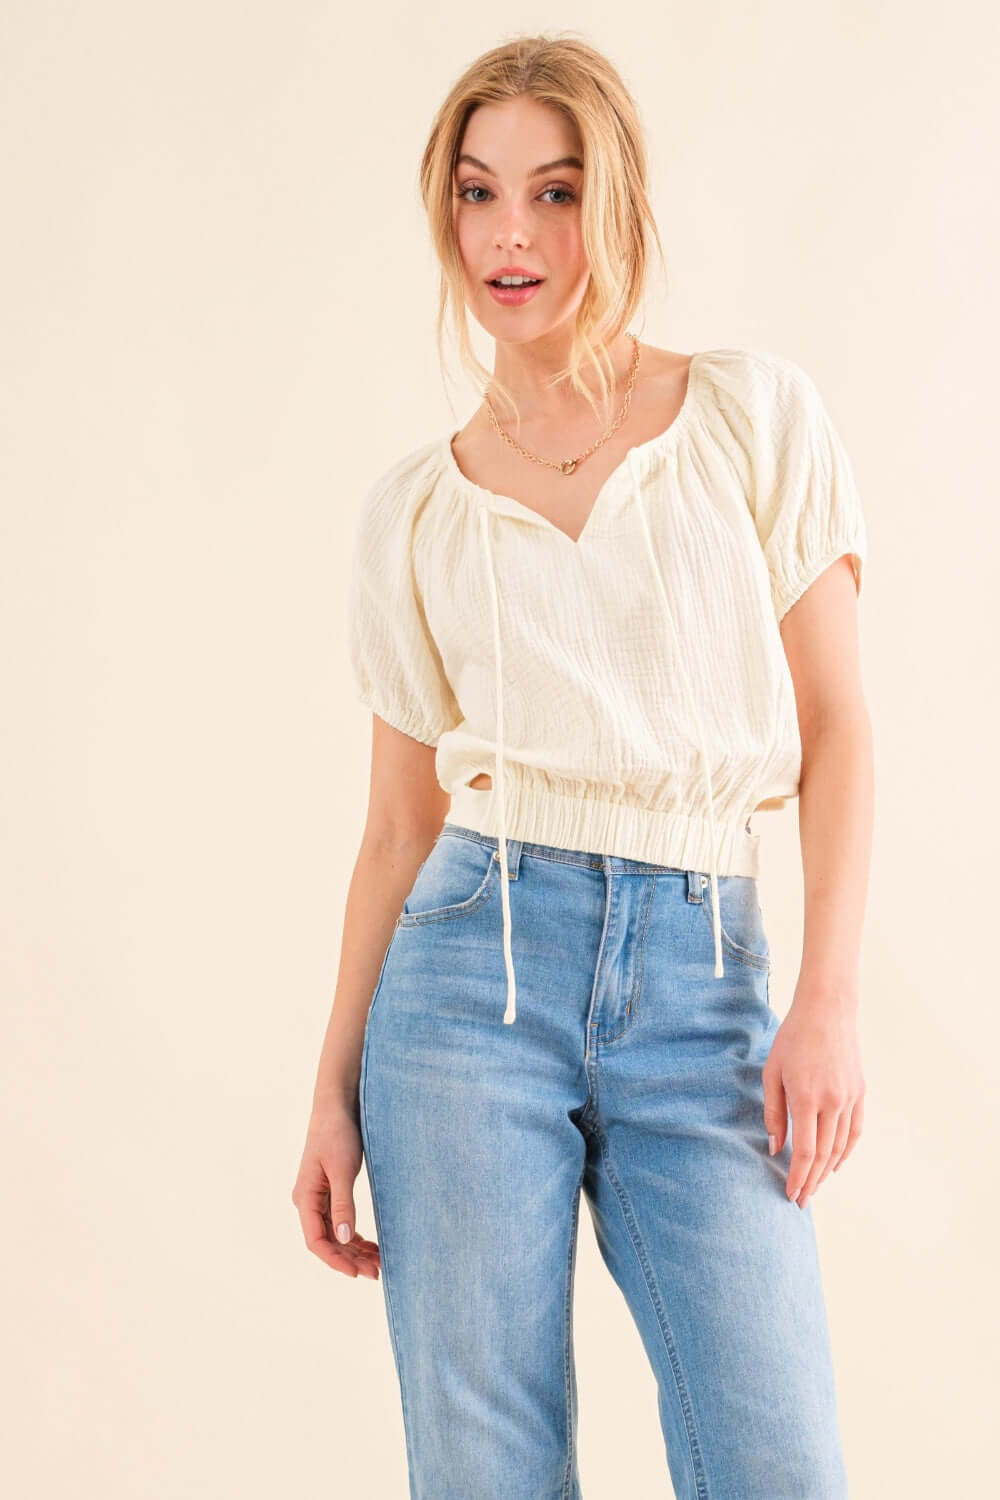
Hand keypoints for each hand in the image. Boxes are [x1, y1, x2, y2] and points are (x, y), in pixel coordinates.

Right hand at [291, 1106, 380, 1278]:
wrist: (337, 1105)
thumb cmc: (337, 1133)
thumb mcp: (342, 1170)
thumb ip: (343, 1205)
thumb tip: (344, 1239)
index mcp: (305, 1198)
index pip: (317, 1242)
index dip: (336, 1260)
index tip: (357, 1273)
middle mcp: (308, 1201)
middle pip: (327, 1241)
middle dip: (350, 1258)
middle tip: (377, 1272)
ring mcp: (318, 1197)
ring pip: (334, 1233)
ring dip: (354, 1250)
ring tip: (377, 1263)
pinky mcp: (329, 1190)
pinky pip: (339, 1221)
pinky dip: (354, 1235)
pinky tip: (370, 1244)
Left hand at [761, 987, 865, 1208]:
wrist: (827, 1012)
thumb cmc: (792, 1039)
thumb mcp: (772, 1073)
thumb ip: (773, 1112)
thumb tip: (775, 1147)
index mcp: (806, 1096)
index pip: (805, 1151)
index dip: (798, 1177)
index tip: (791, 1194)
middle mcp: (832, 1101)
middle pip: (824, 1155)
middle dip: (811, 1181)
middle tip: (800, 1199)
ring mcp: (850, 1098)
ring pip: (840, 1147)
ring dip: (827, 1171)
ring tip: (814, 1185)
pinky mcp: (860, 1093)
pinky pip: (854, 1132)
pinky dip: (845, 1152)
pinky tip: (835, 1164)